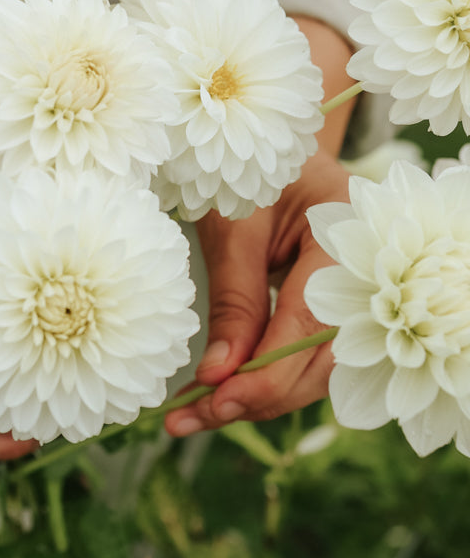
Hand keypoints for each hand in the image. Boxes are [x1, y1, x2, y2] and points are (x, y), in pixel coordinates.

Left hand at [165, 12, 355, 437]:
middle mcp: (365, 275)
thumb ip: (235, 296)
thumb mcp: (234, 222)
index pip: (313, 327)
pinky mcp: (329, 310)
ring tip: (192, 416)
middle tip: (192, 418)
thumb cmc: (246, 167)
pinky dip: (261, 379)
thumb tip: (217, 374)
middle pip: (323, 363)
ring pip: (314, 371)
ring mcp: (353, 296)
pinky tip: (216, 394)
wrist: (265, 139)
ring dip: (256, 398)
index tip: (212, 396)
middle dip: (258, 398)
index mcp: (351, 239)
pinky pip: (303, 357)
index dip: (264, 370)